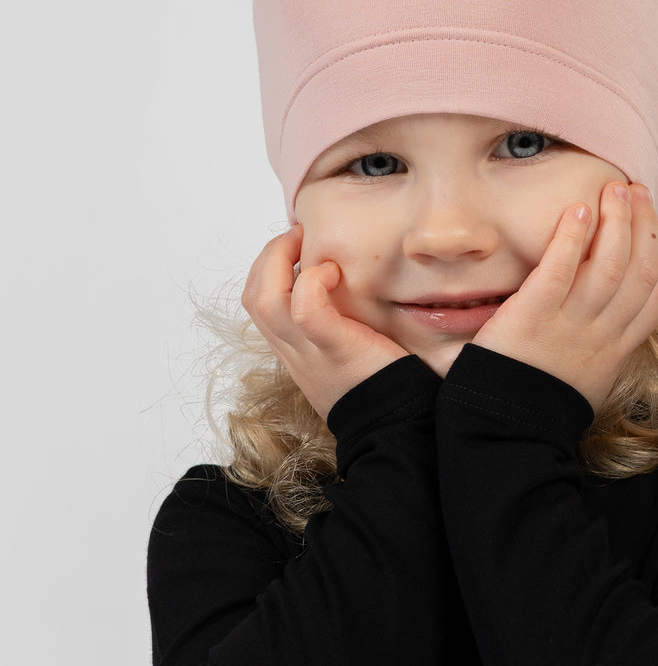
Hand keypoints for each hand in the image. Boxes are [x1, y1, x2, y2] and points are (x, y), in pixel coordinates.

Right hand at [242, 225, 408, 419]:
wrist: (395, 429)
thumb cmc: (383, 388)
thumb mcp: (347, 355)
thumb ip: (338, 330)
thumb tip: (346, 293)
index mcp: (295, 352)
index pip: (258, 305)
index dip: (267, 270)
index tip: (294, 249)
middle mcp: (294, 352)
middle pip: (254, 298)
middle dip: (268, 257)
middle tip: (297, 236)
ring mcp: (309, 352)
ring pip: (265, 300)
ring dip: (280, 260)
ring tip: (306, 243)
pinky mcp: (335, 349)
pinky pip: (305, 310)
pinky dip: (312, 281)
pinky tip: (334, 272)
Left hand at [471, 182, 657, 410]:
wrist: (504, 431)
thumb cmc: (536, 402)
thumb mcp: (586, 377)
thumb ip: (600, 344)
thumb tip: (607, 316)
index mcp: (615, 349)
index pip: (656, 295)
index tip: (654, 228)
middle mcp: (601, 334)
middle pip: (638, 270)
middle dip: (642, 225)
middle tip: (634, 191)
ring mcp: (570, 324)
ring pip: (609, 264)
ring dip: (615, 220)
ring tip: (612, 188)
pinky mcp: (534, 315)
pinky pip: (561, 269)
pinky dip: (573, 236)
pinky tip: (577, 208)